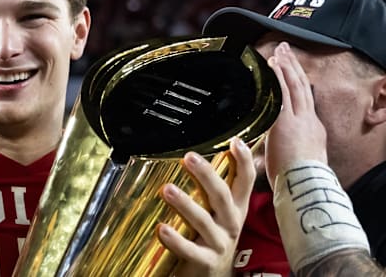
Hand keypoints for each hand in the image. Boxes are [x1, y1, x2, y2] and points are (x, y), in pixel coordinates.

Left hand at [157, 137, 254, 276]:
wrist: (214, 275)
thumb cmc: (214, 236)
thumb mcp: (221, 212)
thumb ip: (215, 188)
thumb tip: (204, 155)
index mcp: (236, 208)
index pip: (245, 182)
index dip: (244, 162)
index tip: (236, 142)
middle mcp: (231, 223)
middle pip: (222, 196)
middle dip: (207, 176)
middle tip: (189, 158)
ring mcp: (219, 243)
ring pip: (204, 221)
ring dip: (185, 204)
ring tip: (167, 189)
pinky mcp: (205, 261)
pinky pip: (190, 250)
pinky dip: (176, 240)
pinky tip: (161, 229)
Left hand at [264, 42, 327, 186]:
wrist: (306, 187)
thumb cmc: (299, 181)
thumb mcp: (295, 160)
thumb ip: (284, 150)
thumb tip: (272, 151)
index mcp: (313, 131)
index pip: (305, 101)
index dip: (298, 83)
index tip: (291, 71)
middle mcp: (309, 122)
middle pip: (302, 88)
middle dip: (294, 67)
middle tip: (286, 50)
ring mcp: (299, 121)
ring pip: (294, 87)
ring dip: (286, 67)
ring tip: (280, 51)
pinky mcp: (286, 123)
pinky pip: (282, 94)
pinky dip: (278, 79)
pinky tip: (272, 66)